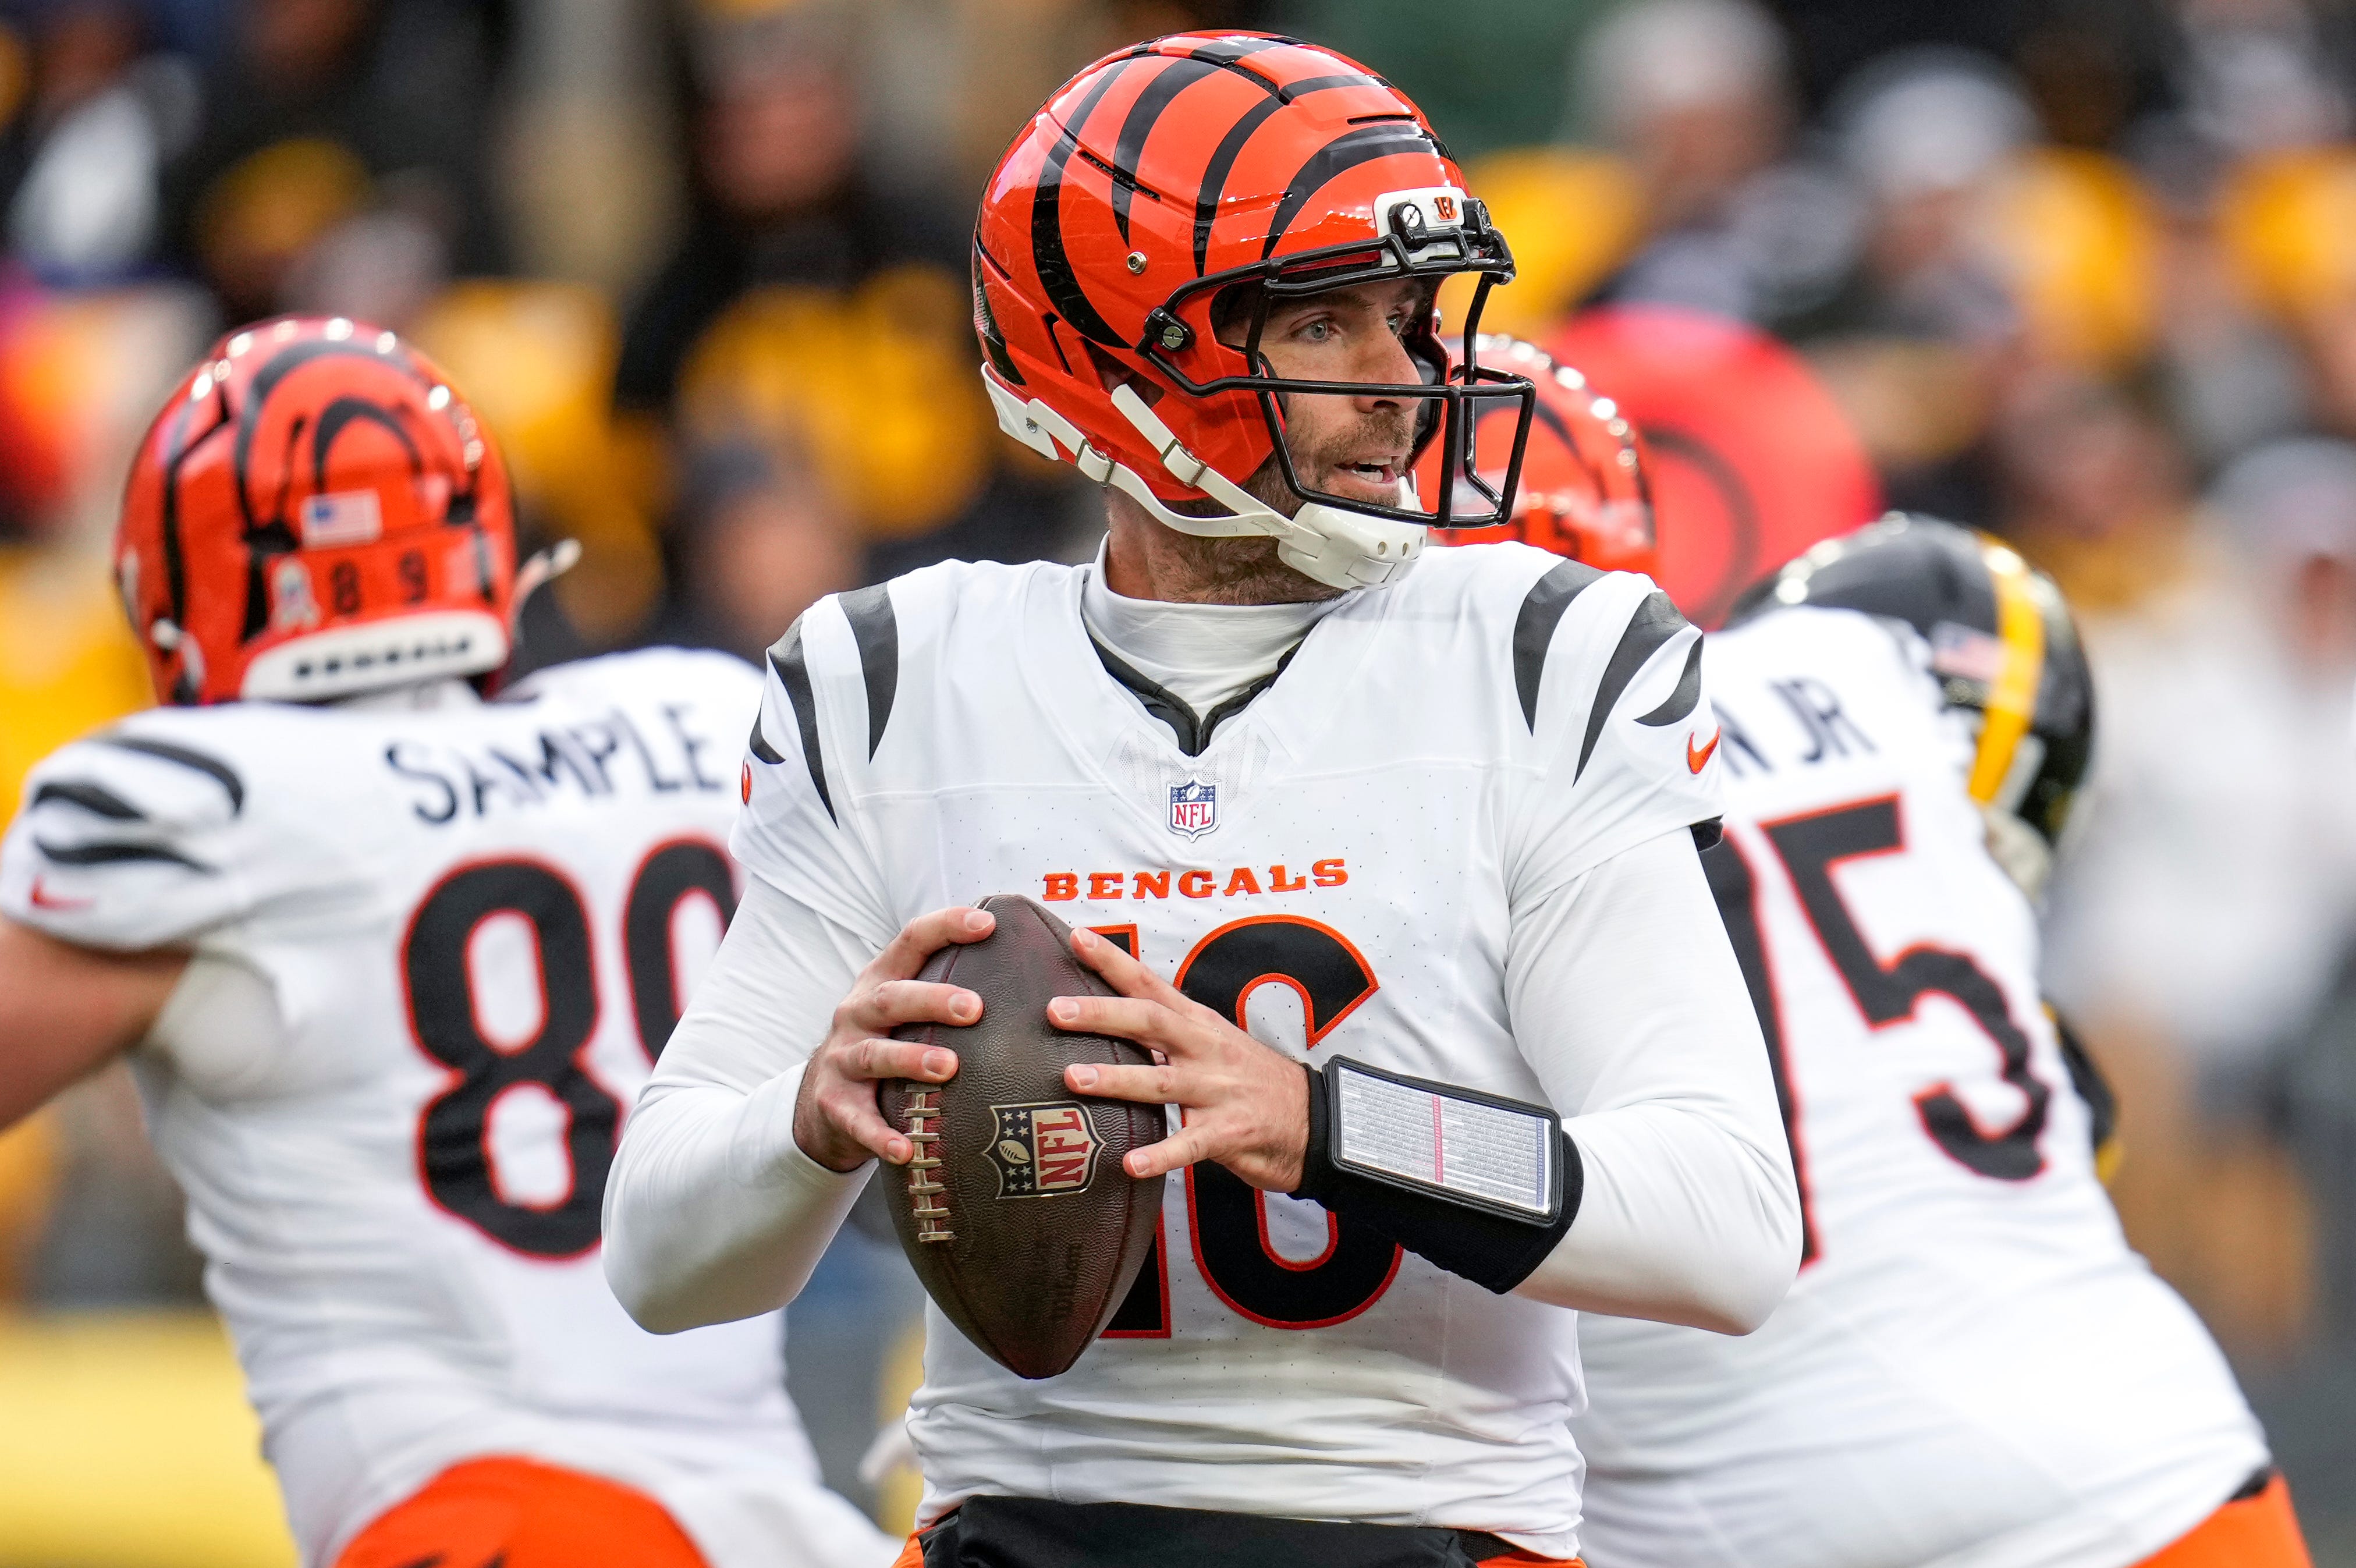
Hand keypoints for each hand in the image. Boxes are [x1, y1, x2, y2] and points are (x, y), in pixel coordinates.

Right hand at [792, 906, 993, 1172]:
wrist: (823, 1099)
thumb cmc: (889, 1043)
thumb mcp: (906, 1009)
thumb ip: (949, 989)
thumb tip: (1036, 968)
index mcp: (882, 981)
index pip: (910, 941)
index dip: (946, 927)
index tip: (987, 923)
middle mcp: (857, 1013)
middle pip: (891, 998)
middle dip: (931, 999)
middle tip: (975, 1007)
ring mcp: (842, 1059)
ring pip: (875, 1055)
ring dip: (911, 1059)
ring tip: (948, 1067)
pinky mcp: (835, 1104)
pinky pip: (859, 1121)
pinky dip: (881, 1135)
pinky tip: (906, 1148)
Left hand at [1049, 926, 1308, 1190]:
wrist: (1316, 1119)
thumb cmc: (1252, 1080)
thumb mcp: (1213, 1042)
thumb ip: (1167, 1031)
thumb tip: (1109, 1017)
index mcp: (1199, 1025)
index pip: (1151, 985)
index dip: (1114, 961)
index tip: (1077, 938)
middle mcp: (1206, 1050)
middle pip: (1151, 1022)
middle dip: (1102, 1014)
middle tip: (1056, 1009)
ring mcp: (1218, 1091)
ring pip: (1162, 1081)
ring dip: (1117, 1078)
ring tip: (1074, 1078)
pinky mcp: (1229, 1133)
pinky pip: (1189, 1144)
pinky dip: (1160, 1154)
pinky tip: (1130, 1163)